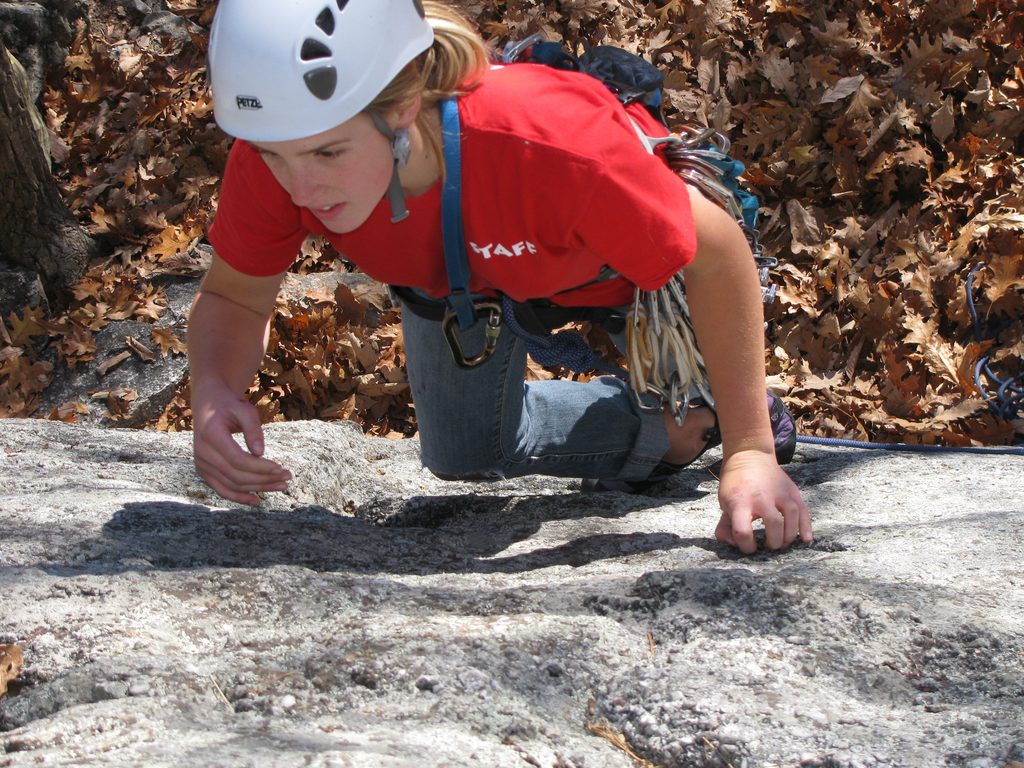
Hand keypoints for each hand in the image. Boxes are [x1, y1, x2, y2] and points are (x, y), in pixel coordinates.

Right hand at [192, 386, 291, 504]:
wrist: (208, 405)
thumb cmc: (230, 405)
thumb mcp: (244, 409)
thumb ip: (253, 429)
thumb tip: (260, 453)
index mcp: (211, 435)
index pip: (238, 460)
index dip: (260, 467)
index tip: (281, 468)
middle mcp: (202, 453)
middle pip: (236, 475)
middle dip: (264, 479)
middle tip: (288, 477)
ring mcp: (201, 464)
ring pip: (232, 485)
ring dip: (258, 488)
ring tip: (281, 486)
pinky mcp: (204, 472)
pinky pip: (222, 490)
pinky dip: (239, 497)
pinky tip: (257, 500)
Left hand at [714, 449, 810, 553]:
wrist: (749, 456)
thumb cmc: (735, 484)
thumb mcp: (723, 503)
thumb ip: (725, 527)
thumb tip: (734, 544)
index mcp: (740, 501)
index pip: (743, 531)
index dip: (746, 546)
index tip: (749, 547)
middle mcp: (761, 497)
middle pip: (773, 525)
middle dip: (773, 542)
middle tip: (769, 546)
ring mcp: (779, 492)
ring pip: (791, 518)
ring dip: (789, 536)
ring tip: (783, 543)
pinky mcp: (792, 490)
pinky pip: (804, 511)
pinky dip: (806, 527)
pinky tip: (805, 540)